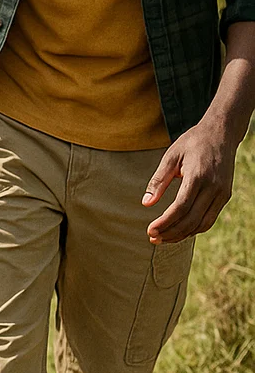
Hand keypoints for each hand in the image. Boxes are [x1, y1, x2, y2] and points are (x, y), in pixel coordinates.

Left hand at [143, 118, 236, 242]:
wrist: (221, 134)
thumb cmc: (192, 143)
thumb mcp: (171, 156)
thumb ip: (158, 180)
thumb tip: (146, 203)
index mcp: (198, 176)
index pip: (180, 208)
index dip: (165, 222)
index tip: (150, 230)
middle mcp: (213, 188)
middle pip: (191, 220)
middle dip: (171, 233)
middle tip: (153, 238)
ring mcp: (222, 193)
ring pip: (202, 224)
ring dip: (182, 235)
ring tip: (164, 238)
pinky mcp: (225, 196)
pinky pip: (210, 219)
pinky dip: (195, 228)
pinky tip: (180, 230)